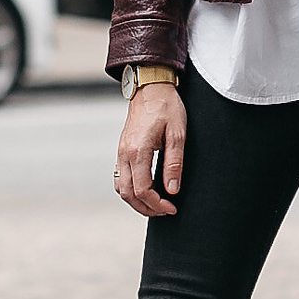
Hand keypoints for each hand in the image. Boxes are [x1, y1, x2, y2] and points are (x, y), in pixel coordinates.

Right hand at [113, 84, 185, 215]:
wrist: (150, 88)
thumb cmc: (167, 107)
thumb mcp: (178, 134)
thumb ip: (174, 164)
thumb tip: (172, 190)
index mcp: (138, 150)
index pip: (143, 189)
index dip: (157, 204)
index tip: (172, 208)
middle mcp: (125, 154)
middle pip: (128, 194)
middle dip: (147, 208)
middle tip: (166, 211)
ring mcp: (120, 152)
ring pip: (121, 188)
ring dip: (136, 202)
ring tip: (156, 205)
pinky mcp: (122, 150)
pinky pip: (120, 178)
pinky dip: (130, 190)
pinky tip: (147, 190)